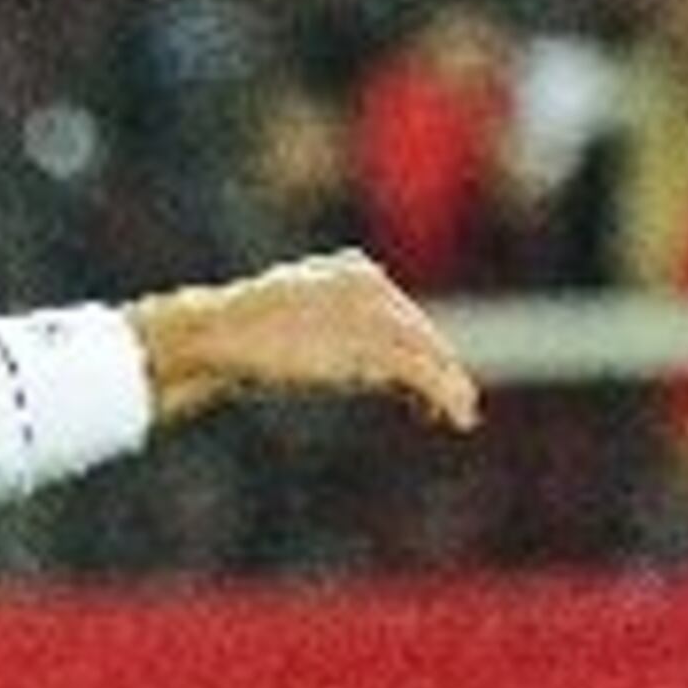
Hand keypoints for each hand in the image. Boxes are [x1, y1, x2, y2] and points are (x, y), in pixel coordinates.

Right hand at [139, 250, 481, 437]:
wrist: (223, 333)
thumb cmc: (242, 333)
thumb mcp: (293, 318)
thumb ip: (328, 328)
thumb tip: (348, 361)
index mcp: (354, 270)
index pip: (402, 314)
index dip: (421, 350)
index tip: (429, 380)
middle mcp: (372, 286)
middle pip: (420, 332)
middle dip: (441, 368)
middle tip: (456, 405)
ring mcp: (373, 314)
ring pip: (428, 353)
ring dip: (452, 386)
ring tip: (463, 416)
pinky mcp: (371, 346)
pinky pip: (421, 372)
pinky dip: (445, 394)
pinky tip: (458, 416)